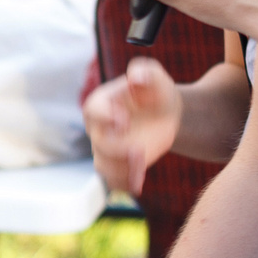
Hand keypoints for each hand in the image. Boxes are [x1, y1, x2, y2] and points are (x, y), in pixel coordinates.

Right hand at [84, 57, 183, 195]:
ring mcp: (107, 148)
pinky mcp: (119, 165)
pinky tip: (138, 185)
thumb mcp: (154, 76)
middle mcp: (99, 128)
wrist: (163, 113)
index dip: (105, 117)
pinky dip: (124, 184)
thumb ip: (144, 72)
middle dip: (116, 150)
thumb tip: (135, 77)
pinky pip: (114, 179)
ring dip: (119, 171)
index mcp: (102, 103)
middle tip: (139, 151)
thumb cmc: (154, 91)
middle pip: (99, 142)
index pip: (94, 111)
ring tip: (140, 171)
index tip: (123, 122)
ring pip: (103, 165)